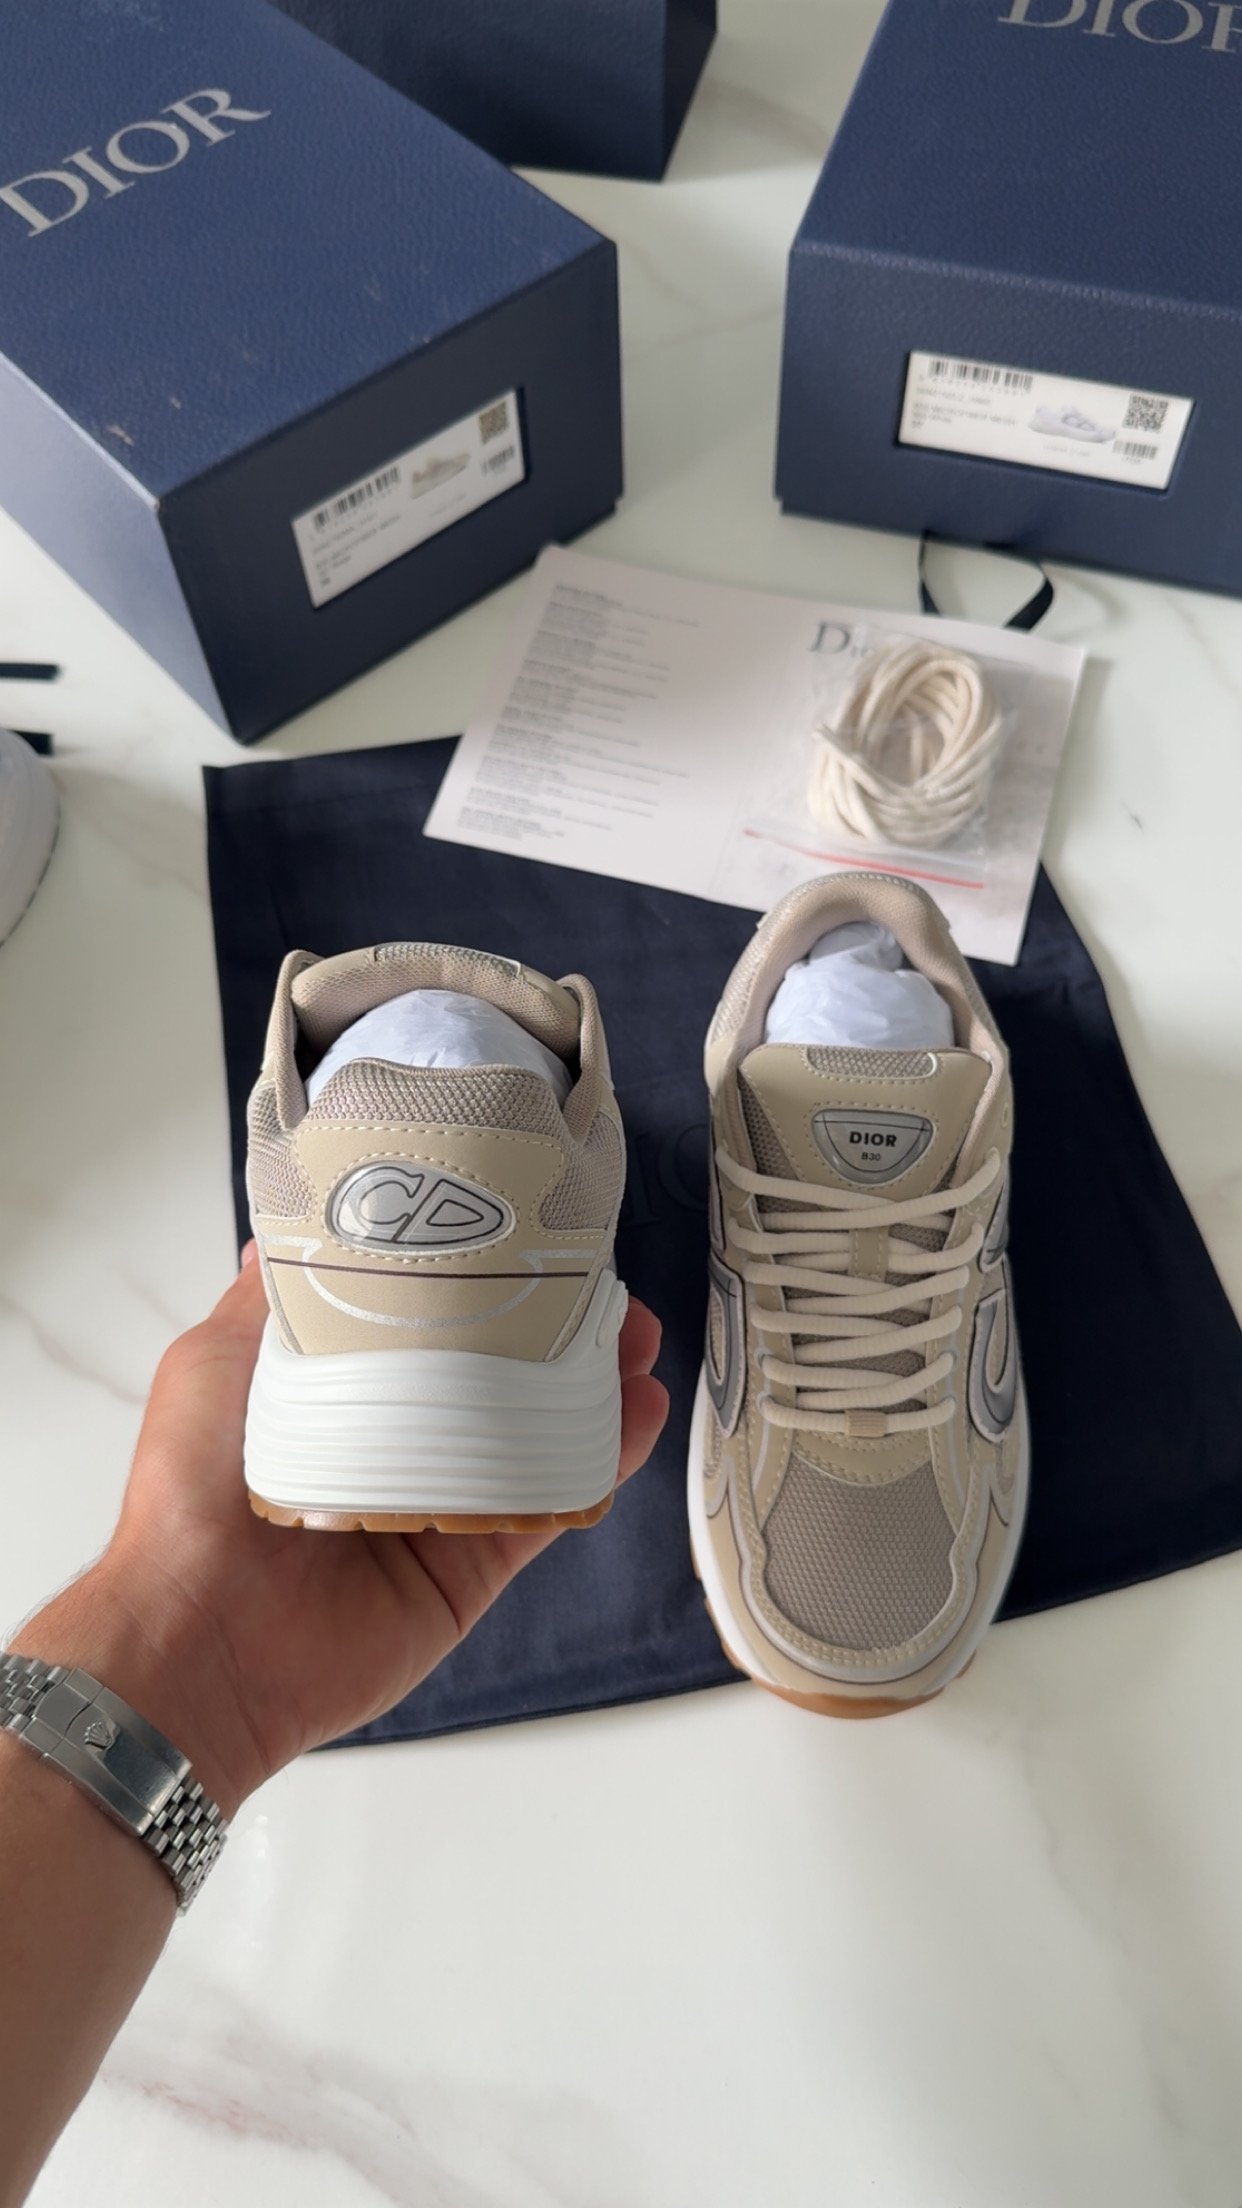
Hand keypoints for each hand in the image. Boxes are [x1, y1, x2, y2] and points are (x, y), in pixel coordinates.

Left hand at [19, 1251, 668, 1816]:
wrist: (198, 1636)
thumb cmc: (189, 1493)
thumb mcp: (216, 1361)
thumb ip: (269, 1304)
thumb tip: (292, 1236)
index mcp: (341, 1393)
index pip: (429, 1322)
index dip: (487, 1281)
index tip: (534, 1240)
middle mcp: (399, 1444)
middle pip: (502, 1374)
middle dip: (560, 1329)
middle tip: (605, 1292)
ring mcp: (445, 1504)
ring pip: (542, 1432)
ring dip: (595, 1386)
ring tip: (635, 1342)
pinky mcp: (476, 1564)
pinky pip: (553, 1503)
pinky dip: (601, 1460)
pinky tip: (637, 1413)